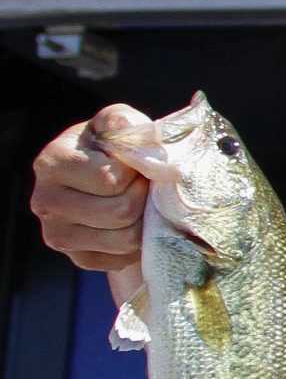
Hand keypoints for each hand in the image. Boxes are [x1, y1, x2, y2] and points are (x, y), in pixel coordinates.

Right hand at [30, 105, 151, 272]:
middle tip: (146, 186)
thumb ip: (121, 120)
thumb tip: (121, 125)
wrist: (108, 180)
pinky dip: (140, 244)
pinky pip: (123, 258)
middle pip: (120, 212)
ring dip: (146, 221)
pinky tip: (135, 223)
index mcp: (52, 164)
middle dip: (144, 197)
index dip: (137, 172)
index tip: (138, 165)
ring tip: (142, 202)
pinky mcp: (77, 258)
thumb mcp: (116, 124)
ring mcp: (57, 234)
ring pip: (125, 239)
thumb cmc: (113, 149)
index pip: (110, 179)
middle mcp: (45, 201)